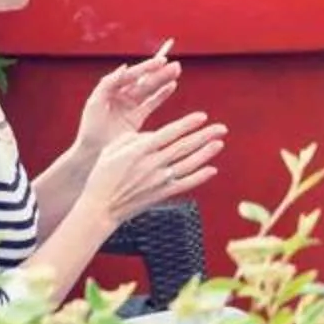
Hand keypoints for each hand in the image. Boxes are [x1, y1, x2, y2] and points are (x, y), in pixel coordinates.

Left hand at [75, 45, 181, 155]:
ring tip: (176, 71)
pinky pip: (151, 103)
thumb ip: (108, 83)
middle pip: (142, 80)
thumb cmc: (90, 127)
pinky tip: (172, 86)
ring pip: (149, 90)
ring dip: (162, 80)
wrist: (92, 152)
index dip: (146, 67)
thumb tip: (124, 67)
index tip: (160, 61)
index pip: (131, 75)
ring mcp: (130, 106)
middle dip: (158, 72)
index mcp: (111, 89)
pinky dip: (162, 95)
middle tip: (175, 65)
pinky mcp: (137, 118)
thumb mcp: (94, 102)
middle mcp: (121, 95)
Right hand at [80, 111, 226, 228]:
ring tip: (220, 143)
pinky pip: (185, 184)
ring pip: (188, 164)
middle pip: (184, 147)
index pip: (169, 133)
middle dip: (205, 136)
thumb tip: (153, 136)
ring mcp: (159, 180)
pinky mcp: (162, 194)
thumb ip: (134, 138)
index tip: (203, 116)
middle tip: (222, 128)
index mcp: (140, 150)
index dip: (187, 124)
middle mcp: (153, 164)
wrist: (101, 207)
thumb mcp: (112, 148)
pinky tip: (212, 170)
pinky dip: (200, 177)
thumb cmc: (102, 175)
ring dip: (206, 153)